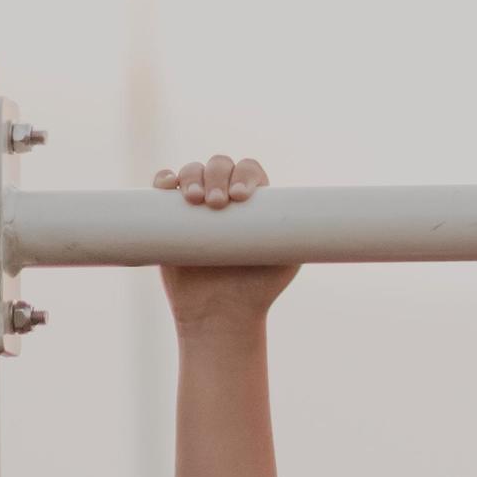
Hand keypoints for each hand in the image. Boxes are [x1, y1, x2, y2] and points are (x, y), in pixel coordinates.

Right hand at [150, 156, 297, 327]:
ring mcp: (196, 204)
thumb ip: (294, 236)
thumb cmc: (259, 289)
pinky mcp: (167, 215)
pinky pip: (163, 186)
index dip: (245, 175)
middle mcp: (225, 198)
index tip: (241, 198)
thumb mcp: (286, 261)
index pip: (250, 171)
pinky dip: (163, 178)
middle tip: (218, 204)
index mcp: (254, 203)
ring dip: (192, 175)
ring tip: (195, 200)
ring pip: (192, 170)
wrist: (220, 312)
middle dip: (217, 175)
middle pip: (220, 165)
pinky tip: (167, 184)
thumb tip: (312, 217)